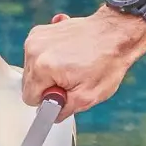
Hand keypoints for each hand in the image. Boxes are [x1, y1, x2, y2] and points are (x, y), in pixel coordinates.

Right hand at [22, 10, 145, 118]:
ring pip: (33, 70)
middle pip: (30, 83)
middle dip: (49, 86)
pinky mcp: (41, 31)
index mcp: (41, 67)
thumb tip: (50, 115)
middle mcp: (34, 49)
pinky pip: (38, 55)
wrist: (115, 33)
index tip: (63, 94)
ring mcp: (36, 37)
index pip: (30, 98)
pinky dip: (51, 58)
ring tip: (72, 66)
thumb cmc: (106, 62)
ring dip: (50, 72)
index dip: (49, 100)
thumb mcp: (88, 97)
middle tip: (72, 79)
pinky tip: (68, 55)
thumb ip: (62, 110)